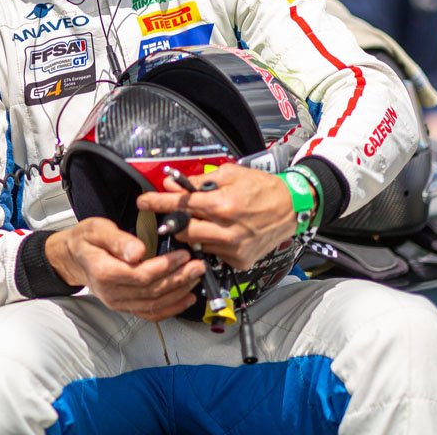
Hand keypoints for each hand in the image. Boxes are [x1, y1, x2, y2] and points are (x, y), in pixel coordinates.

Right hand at [45, 217, 204, 320]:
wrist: (73, 258)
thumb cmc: (86, 240)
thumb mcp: (97, 229)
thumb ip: (118, 240)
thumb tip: (138, 251)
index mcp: (105, 273)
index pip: (140, 275)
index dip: (165, 267)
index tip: (182, 255)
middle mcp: (112, 293)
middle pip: (152, 291)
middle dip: (179, 279)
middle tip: (198, 266)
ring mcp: (119, 303)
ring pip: (155, 304)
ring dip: (179, 292)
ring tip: (196, 277)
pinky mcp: (126, 307)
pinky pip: (151, 313)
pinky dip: (172, 308)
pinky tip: (187, 298)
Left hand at [136, 163, 295, 270]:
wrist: (293, 207)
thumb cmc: (262, 188)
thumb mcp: (229, 175)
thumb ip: (198, 183)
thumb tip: (172, 185)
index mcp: (222, 205)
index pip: (180, 205)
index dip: (157, 203)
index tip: (143, 202)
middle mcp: (226, 231)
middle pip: (183, 231)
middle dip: (175, 221)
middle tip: (175, 213)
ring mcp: (233, 249)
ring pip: (196, 244)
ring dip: (194, 232)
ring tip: (209, 220)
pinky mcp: (239, 261)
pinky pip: (213, 254)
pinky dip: (211, 243)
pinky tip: (223, 232)